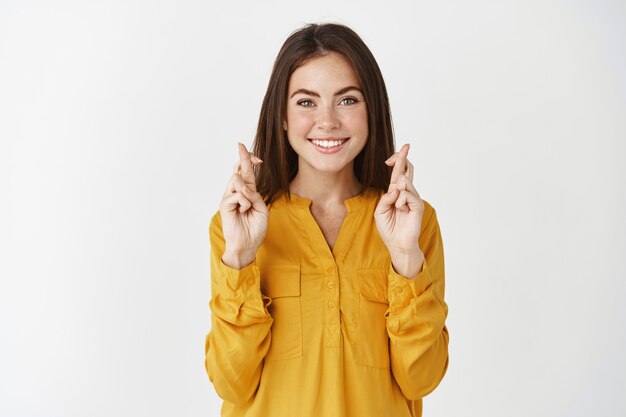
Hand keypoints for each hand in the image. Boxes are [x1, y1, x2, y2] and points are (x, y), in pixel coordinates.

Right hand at [219, 143, 267, 268]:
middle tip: (241, 146)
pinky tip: (243, 211)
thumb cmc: (255, 228)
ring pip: (236, 179)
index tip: (251, 152)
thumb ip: (255, 195)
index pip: (246, 172)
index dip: (248, 160)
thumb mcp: (261, 209)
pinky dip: (244, 202)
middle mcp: (237, 192)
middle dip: (244, 157)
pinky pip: (236, 194)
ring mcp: (229, 197)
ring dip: (246, 191)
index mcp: (248, 192)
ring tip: (247, 206)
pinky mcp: (224, 204)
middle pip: (238, 169)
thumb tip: (243, 186)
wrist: (247, 244)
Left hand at [374, 144, 424, 276]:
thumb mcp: (380, 211)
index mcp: (396, 193)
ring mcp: (413, 199)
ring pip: (406, 182)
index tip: (390, 157)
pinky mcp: (418, 206)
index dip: (396, 161)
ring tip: (397, 203)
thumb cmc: (389, 228)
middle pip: (407, 170)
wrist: (397, 244)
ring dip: (398, 188)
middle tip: (406, 146)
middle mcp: (406, 193)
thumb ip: (386, 198)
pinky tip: (400, 208)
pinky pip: (409, 195)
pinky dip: (402, 199)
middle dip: (404, 158)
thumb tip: (395, 187)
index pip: (398, 173)